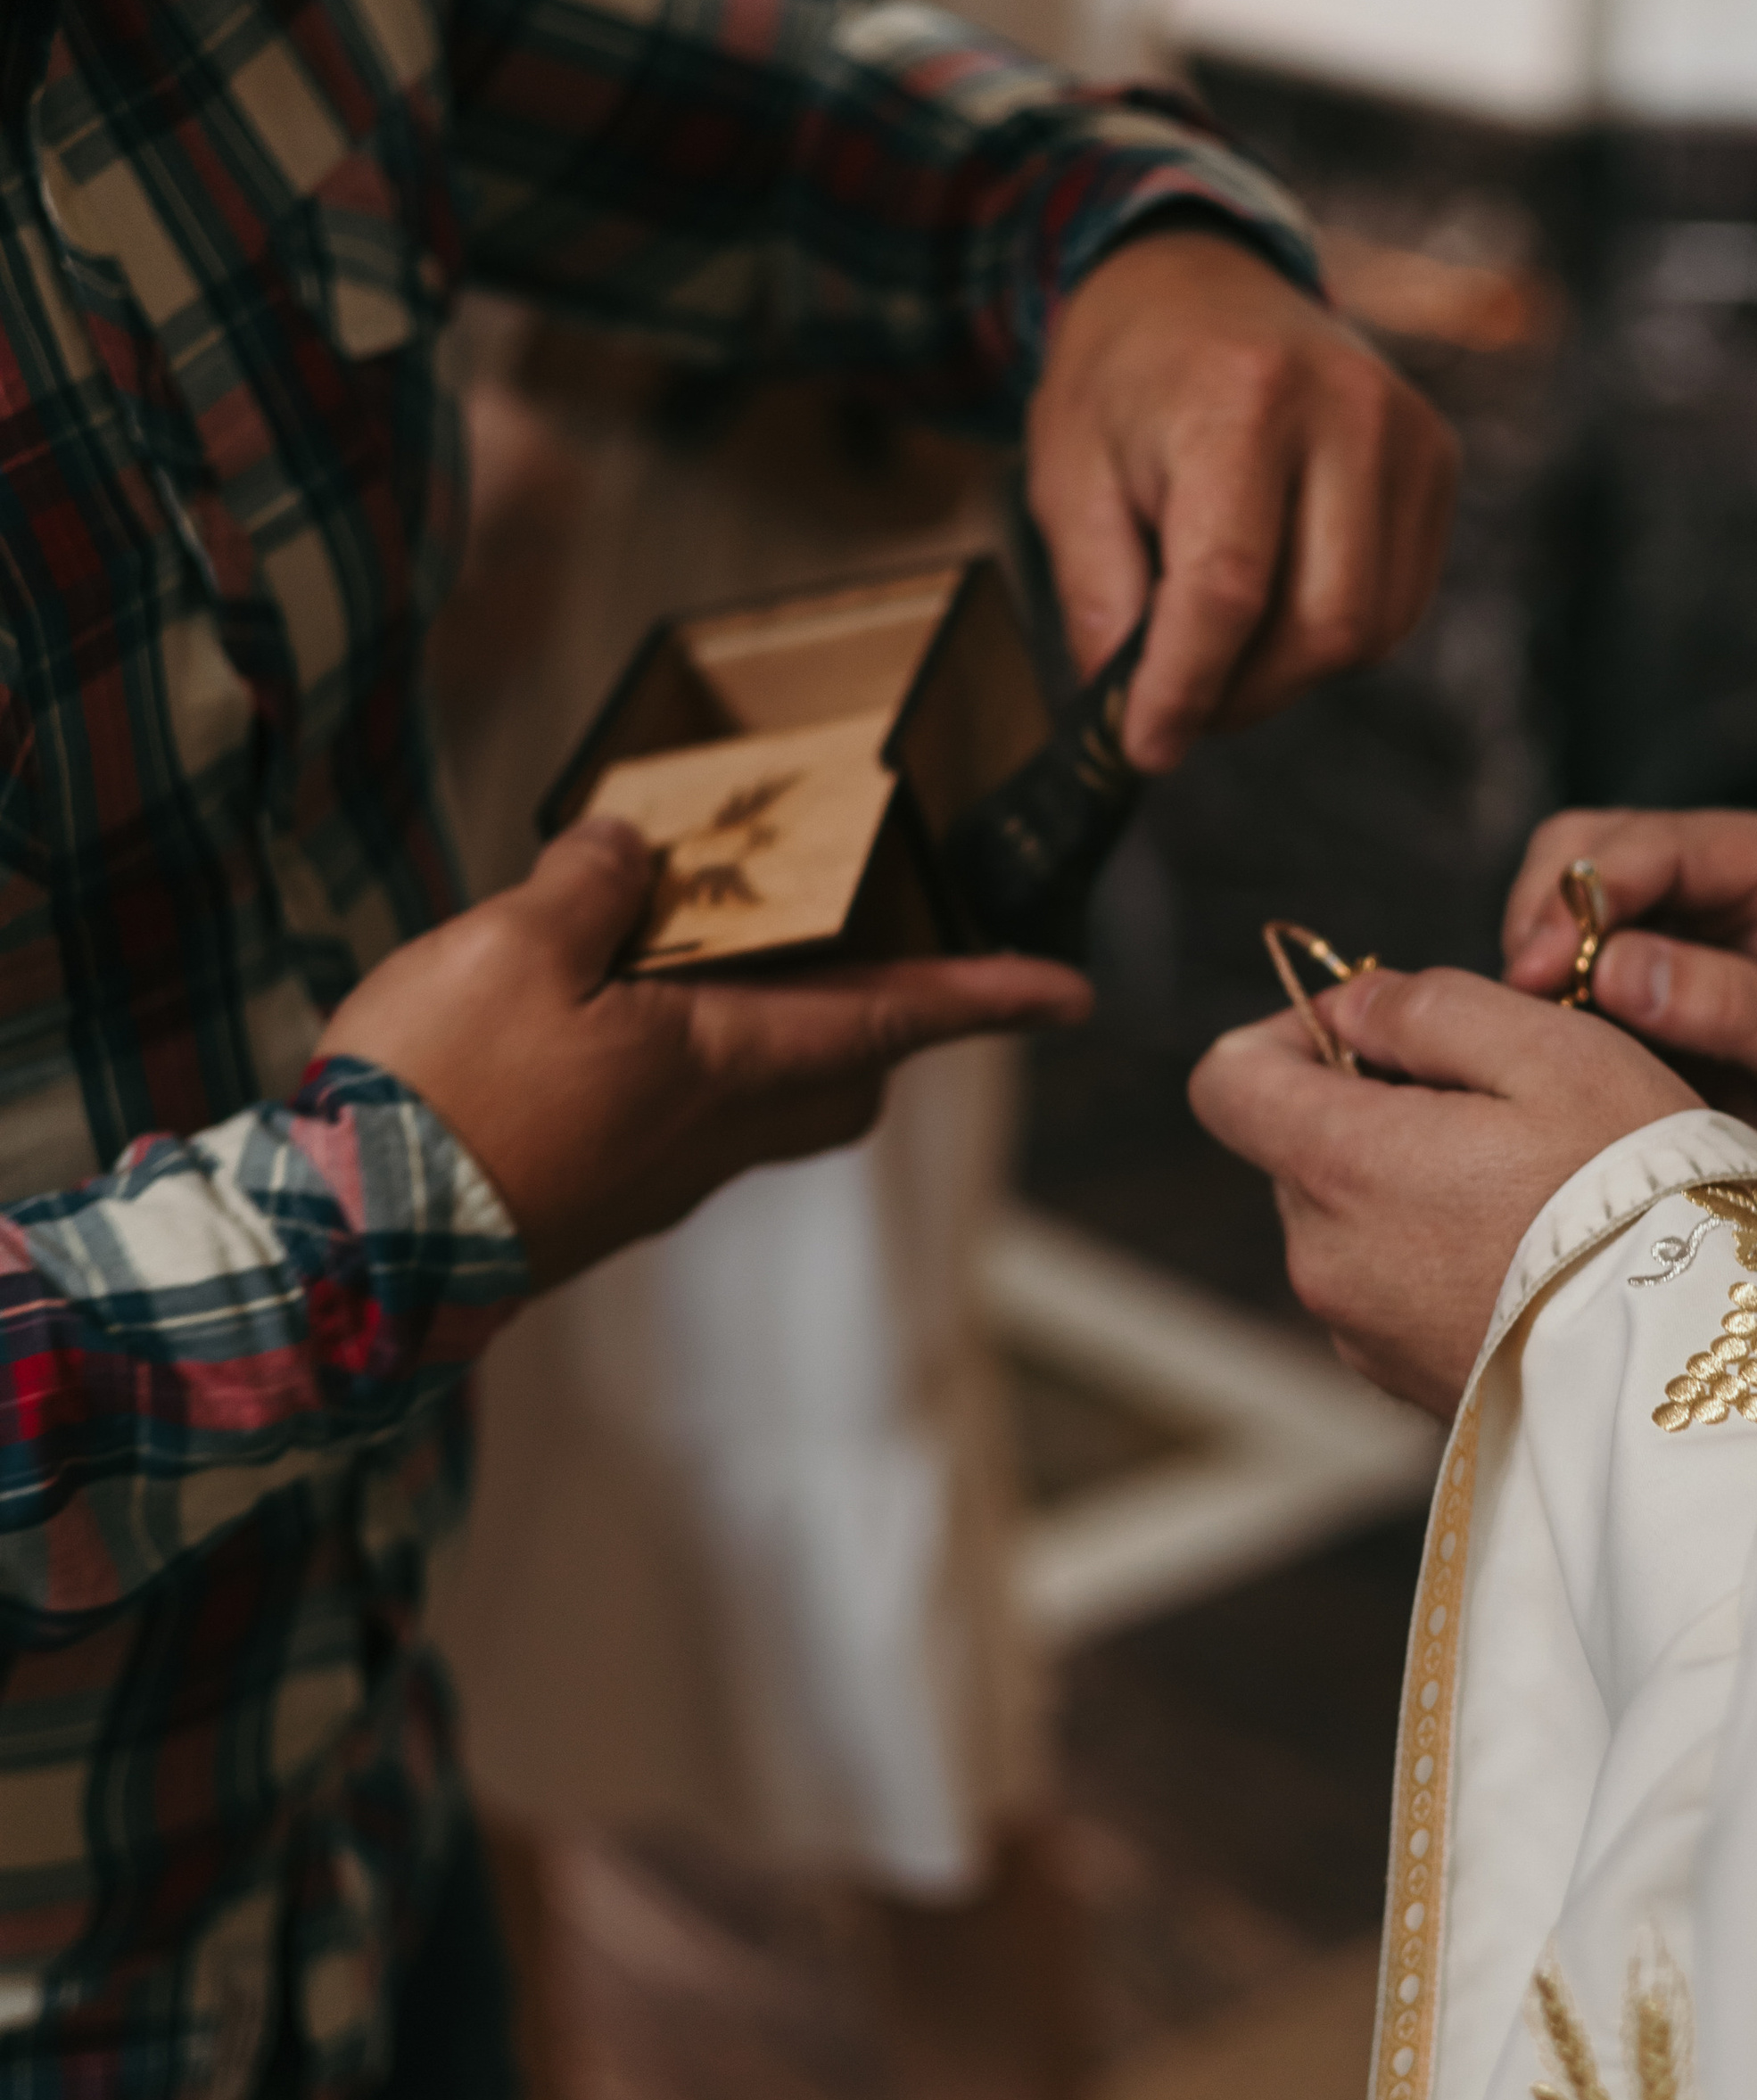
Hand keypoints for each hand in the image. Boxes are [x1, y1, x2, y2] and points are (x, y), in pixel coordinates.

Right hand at [322, 819, 1089, 1290]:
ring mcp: (652, 1185)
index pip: (891, 1018)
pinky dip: (680, 1071)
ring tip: (710, 961)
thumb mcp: (514, 948)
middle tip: (872, 952)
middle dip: (880, 1020)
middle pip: (840, 1079)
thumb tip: (632, 846)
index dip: (984, 997)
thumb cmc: (441, 1100)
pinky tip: (605, 1023)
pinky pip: (676, 1131)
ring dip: (768, 1040)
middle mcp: (709, 1138)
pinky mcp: (590, 1209)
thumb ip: (589, 886)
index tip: (1070, 991)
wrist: (342, 1253)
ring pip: (760, 1111)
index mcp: (721, 1065)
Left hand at [1027, 229, 1457, 775]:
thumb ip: (1098, 597)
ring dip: (1290, 672)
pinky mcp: (1436, 460)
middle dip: (1246, 692)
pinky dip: (1334, 635)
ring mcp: (1408, 434)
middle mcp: (1346, 410)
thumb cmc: (1124, 380)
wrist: (1197, 280)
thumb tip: (1134, 716)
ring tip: (1221, 645)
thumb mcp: (1068, 477)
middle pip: (1324, 624)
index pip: (1229, 588)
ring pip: (1372, 629)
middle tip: (1182, 699)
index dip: (1186, 687)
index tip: (1147, 746)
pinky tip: (1276, 601)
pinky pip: (1400, 601)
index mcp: (1239, 400)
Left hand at [1189, 965, 1692, 1416]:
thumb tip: (1352, 1007)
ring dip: (1409, 1185)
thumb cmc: (1637, 1197)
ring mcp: (1358, 1330)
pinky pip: (1390, 1288)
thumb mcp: (1550, 1049)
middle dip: (1372, 1108)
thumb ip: (1427, 1008)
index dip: (1288, 1033)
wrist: (1696, 1365)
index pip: (1228, 1080)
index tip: (1372, 1030)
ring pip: (1349, 1219)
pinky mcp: (1402, 1380)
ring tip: (1525, 1185)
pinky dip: (1436, 1256)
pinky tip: (1528, 1253)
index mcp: (1340, 1164)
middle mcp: (1323, 1256)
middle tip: (1492, 1106)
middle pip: (1298, 1148)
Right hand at [1501, 810, 1756, 1179]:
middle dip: (1549, 914)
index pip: (1665, 843)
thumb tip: (1621, 970)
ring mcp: (1676, 898)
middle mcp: (1725, 862)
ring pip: (1562, 880)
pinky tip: (1559, 1029)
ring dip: (1540, 944)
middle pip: (1593, 843)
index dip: (1590, 894)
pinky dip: (1545, 977)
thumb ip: (1739, 1010)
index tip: (1540, 966)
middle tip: (1529, 999)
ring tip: (1547, 1019)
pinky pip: (1562, 937)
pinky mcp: (1637, 943)